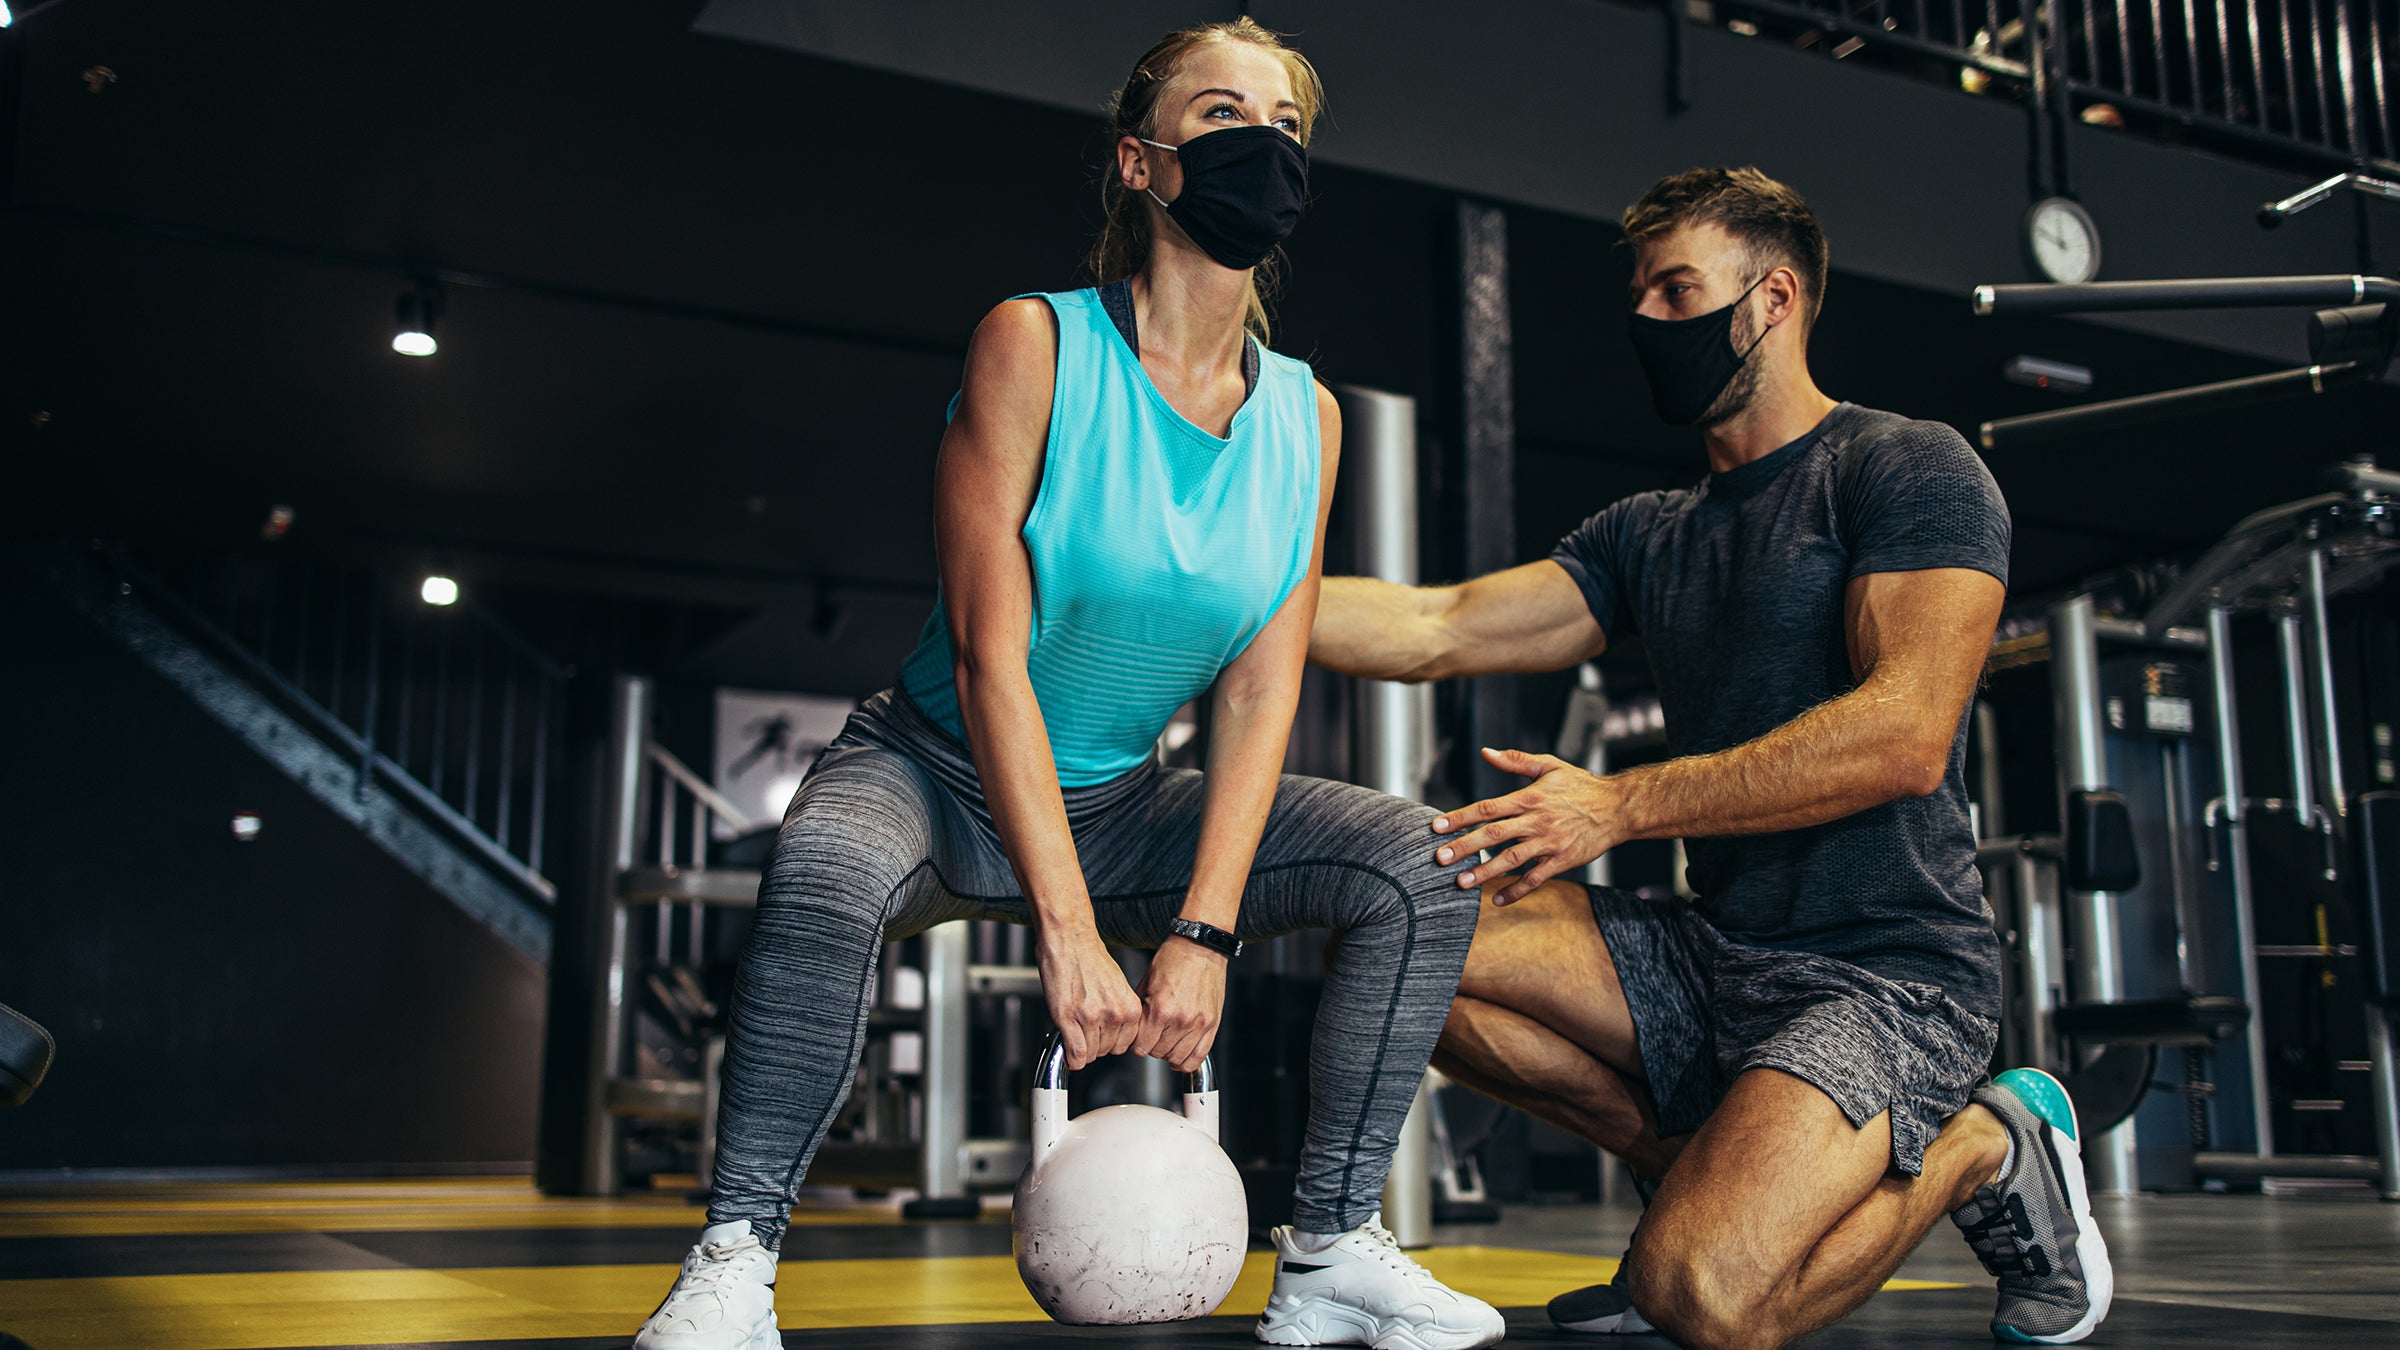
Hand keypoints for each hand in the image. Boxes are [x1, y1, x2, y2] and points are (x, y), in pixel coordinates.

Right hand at [1036, 925, 1142, 1069]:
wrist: (1070, 941)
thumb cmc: (1091, 959)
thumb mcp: (1118, 987)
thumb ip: (1120, 1012)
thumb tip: (1115, 1034)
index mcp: (1130, 1007)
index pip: (1125, 1045)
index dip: (1110, 1042)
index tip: (1102, 1037)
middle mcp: (1115, 1014)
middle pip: (1107, 1051)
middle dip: (1095, 1043)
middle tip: (1085, 1028)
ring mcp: (1092, 1017)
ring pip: (1090, 1054)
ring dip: (1081, 1048)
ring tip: (1075, 1029)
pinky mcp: (1069, 1018)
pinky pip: (1075, 1053)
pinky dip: (1071, 1057)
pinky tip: (1068, 1050)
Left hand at [1134, 935, 1228, 1072]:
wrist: (1200, 948)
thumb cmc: (1173, 960)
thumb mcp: (1145, 983)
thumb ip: (1139, 1011)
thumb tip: (1131, 1032)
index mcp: (1159, 1009)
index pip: (1140, 1046)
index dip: (1136, 1043)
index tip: (1137, 1037)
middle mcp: (1180, 1019)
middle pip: (1157, 1053)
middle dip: (1151, 1046)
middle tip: (1152, 1035)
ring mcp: (1198, 1024)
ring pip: (1177, 1058)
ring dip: (1168, 1053)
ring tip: (1166, 1041)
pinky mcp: (1212, 1024)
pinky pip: (1199, 1056)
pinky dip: (1187, 1062)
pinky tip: (1180, 1057)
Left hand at [1431, 746, 1625, 903]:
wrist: (1618, 808)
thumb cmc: (1582, 786)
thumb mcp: (1550, 766)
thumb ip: (1516, 761)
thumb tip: (1486, 752)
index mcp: (1529, 798)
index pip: (1487, 808)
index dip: (1460, 817)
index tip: (1437, 827)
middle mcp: (1536, 821)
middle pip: (1493, 835)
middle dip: (1464, 847)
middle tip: (1440, 858)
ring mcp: (1549, 843)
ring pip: (1511, 860)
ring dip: (1484, 872)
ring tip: (1461, 882)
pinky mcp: (1562, 861)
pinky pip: (1535, 879)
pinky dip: (1515, 890)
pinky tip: (1496, 898)